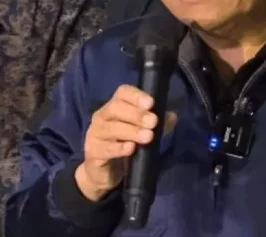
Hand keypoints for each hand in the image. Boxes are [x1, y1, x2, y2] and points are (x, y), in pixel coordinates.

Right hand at [77, 85, 176, 200]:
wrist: (103, 172)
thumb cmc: (123, 146)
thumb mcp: (140, 133)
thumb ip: (157, 125)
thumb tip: (172, 116)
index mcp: (114, 107)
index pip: (122, 93)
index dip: (136, 96)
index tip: (151, 103)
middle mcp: (102, 117)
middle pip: (115, 108)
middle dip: (136, 114)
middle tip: (153, 122)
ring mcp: (95, 134)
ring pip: (111, 128)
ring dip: (131, 131)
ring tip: (148, 136)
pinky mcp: (93, 152)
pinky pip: (105, 148)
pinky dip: (119, 148)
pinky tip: (131, 148)